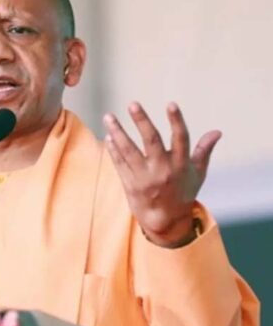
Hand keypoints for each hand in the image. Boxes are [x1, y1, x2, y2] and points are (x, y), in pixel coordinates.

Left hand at [103, 102, 220, 247]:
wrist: (165, 221)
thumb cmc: (182, 193)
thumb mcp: (197, 173)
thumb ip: (204, 150)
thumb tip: (217, 132)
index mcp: (180, 164)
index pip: (180, 139)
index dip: (176, 121)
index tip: (171, 104)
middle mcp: (162, 170)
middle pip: (151, 142)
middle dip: (142, 121)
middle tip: (133, 104)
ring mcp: (144, 177)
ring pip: (129, 151)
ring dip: (118, 133)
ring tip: (108, 117)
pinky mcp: (130, 183)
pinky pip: (119, 163)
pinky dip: (113, 150)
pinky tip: (108, 136)